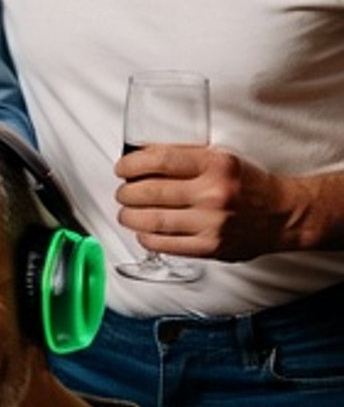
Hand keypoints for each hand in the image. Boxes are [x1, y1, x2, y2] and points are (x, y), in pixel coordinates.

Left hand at [114, 144, 316, 263]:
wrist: (283, 214)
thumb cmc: (248, 185)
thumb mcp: (222, 159)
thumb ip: (186, 159)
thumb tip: (141, 159)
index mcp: (215, 164)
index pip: (159, 160)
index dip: (131, 165)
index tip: (122, 168)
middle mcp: (213, 193)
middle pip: (149, 192)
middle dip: (126, 193)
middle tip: (123, 192)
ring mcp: (212, 223)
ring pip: (152, 220)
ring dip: (129, 217)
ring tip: (126, 213)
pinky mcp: (210, 247)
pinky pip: (165, 244)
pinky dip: (146, 237)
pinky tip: (143, 231)